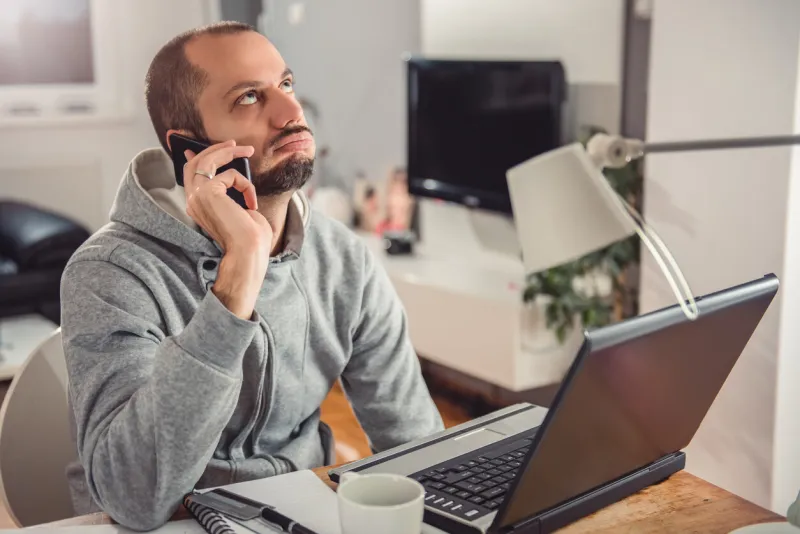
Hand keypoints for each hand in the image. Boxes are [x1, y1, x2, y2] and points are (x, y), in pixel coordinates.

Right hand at [183, 140, 271, 318]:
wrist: (249, 252)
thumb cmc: (249, 236)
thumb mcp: (238, 207)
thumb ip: (230, 190)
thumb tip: (231, 173)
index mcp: (197, 207)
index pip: (189, 176)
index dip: (195, 158)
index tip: (198, 147)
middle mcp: (192, 201)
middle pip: (195, 164)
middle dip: (215, 150)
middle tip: (234, 144)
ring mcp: (197, 197)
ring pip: (206, 161)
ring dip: (228, 153)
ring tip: (248, 150)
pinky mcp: (207, 193)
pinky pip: (230, 175)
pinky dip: (245, 185)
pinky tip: (251, 203)